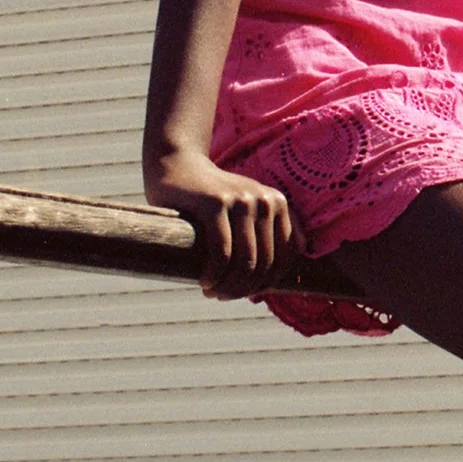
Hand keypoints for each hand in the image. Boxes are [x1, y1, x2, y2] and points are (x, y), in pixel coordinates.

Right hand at [144, 148, 297, 298]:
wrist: (176, 165)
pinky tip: (205, 283)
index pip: (286, 257)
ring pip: (245, 261)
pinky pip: (222, 252)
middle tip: (224, 296)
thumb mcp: (245, 211)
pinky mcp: (215, 203)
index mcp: (278, 204)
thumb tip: (276, 282)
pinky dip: (215, 274)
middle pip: (265, 262)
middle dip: (245, 288)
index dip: (268, 282)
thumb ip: (264, 235)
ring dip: (229, 286)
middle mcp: (265, 201)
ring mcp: (241, 200)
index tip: (246, 293)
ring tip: (213, 293)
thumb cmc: (211, 200)